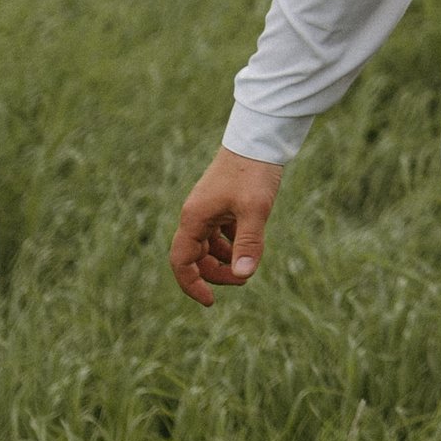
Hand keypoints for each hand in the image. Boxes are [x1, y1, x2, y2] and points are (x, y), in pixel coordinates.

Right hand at [169, 147, 284, 307]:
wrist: (259, 139)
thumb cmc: (254, 172)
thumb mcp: (254, 211)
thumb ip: (249, 243)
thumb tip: (244, 276)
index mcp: (194, 218)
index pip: (181, 262)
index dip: (192, 285)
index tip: (211, 302)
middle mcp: (196, 215)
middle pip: (195, 257)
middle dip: (215, 273)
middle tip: (243, 280)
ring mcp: (208, 208)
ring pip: (208, 246)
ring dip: (224, 260)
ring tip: (247, 265)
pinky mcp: (221, 203)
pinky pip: (219, 232)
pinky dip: (231, 244)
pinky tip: (249, 245)